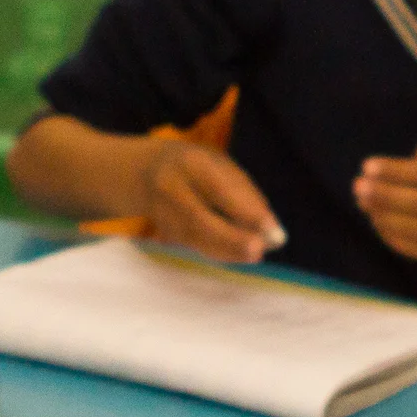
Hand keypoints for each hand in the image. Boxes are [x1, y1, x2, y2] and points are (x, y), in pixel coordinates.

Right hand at [139, 141, 284, 264]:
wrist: (143, 171)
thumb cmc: (195, 166)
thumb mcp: (219, 165)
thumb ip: (245, 194)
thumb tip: (272, 231)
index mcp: (190, 162)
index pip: (220, 190)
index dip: (247, 212)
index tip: (273, 230)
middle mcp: (171, 187)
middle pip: (200, 220)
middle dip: (233, 239)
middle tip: (260, 250)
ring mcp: (162, 213)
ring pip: (196, 239)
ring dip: (229, 250)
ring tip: (256, 254)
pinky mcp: (164, 232)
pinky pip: (194, 246)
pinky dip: (219, 252)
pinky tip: (238, 254)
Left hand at [354, 140, 416, 263]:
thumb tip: (400, 169)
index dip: (395, 171)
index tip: (367, 166)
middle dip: (383, 195)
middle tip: (357, 186)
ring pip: (412, 227)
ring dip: (382, 215)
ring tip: (362, 202)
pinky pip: (412, 247)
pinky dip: (390, 234)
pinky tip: (377, 220)